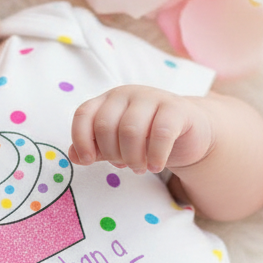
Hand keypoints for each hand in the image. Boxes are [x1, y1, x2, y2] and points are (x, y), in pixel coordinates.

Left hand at [68, 85, 213, 174]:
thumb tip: (73, 156)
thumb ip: (95, 149)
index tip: (89, 161)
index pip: (84, 114)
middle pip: (105, 126)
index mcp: (108, 101)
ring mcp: (152, 97)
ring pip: (130, 130)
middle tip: (125, 166)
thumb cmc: (147, 139)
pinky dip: (155, 155)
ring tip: (140, 168)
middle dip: (112, 154)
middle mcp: (127, 94)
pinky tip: (156, 165)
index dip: (81, 140)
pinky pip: (161, 133)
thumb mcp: (117, 145)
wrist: (189, 132)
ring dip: (133, 158)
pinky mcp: (176, 108)